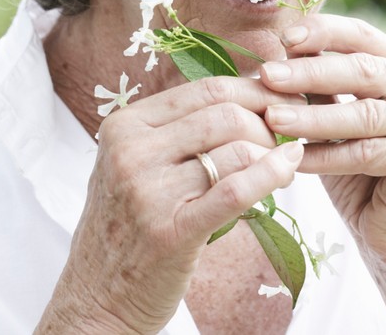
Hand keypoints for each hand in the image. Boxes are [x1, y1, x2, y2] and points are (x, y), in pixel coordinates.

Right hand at [38, 77, 304, 333]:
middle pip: (226, 114)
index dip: (256, 92)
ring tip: (282, 165)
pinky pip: (236, 190)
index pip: (207, 88)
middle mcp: (130, 151)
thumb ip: (179, 129)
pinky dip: (271, 175)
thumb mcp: (135, 163)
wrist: (97, 297)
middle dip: (270, 123)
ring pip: (236, 148)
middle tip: (288, 139)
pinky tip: (288, 172)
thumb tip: (253, 92)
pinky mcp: (170, 231)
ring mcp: (147, 191)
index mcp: (124, 125)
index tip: (284, 104)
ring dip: (273, 153)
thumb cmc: (129, 226)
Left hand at [258, 14, 385, 271]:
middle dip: (311, 71)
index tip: (281, 38)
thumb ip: (321, 90)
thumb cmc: (363, 176)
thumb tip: (275, 54)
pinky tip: (294, 159)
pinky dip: (327, 156)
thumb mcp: (339, 122)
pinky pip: (369, 153)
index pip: (362, 36)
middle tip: (268, 75)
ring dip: (314, 116)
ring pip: (365, 113)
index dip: (322, 33)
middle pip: (364, 70)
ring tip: (273, 117)